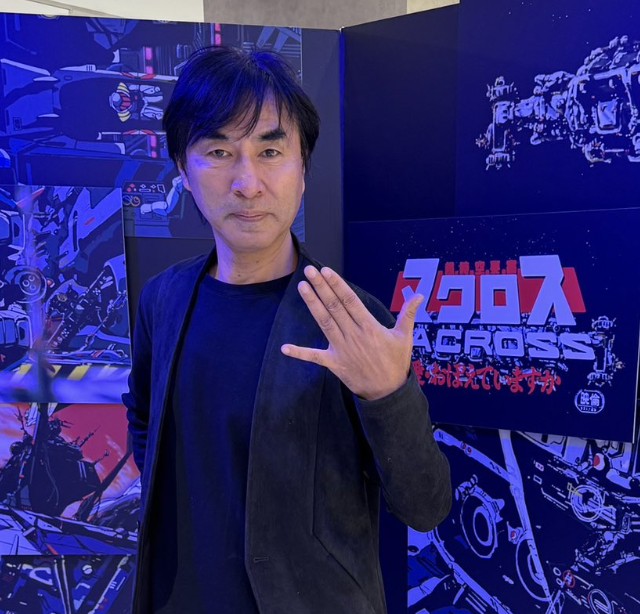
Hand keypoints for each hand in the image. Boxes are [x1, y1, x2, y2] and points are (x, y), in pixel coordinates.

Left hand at [281, 265, 423, 400]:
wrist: (388, 392)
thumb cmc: (396, 363)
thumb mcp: (404, 337)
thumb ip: (408, 314)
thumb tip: (418, 295)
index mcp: (369, 327)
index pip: (350, 300)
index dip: (337, 285)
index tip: (326, 271)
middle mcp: (353, 335)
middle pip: (334, 307)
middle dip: (321, 287)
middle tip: (309, 270)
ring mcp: (342, 349)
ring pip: (324, 322)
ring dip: (312, 304)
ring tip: (302, 287)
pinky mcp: (334, 363)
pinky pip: (314, 357)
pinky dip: (300, 353)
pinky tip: (284, 348)